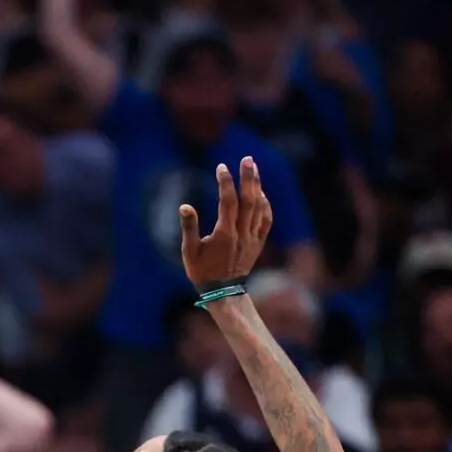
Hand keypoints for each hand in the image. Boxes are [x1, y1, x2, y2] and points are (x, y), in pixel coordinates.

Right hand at [178, 160, 272, 288]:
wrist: (223, 292)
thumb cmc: (202, 271)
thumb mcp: (189, 251)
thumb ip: (189, 227)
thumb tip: (184, 206)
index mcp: (224, 234)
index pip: (228, 201)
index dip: (225, 182)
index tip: (221, 167)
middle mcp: (242, 234)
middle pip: (249, 199)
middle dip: (248, 177)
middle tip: (247, 159)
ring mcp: (252, 238)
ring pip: (259, 207)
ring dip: (257, 186)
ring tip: (253, 170)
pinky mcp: (258, 243)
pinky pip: (266, 220)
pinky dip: (265, 205)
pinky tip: (261, 194)